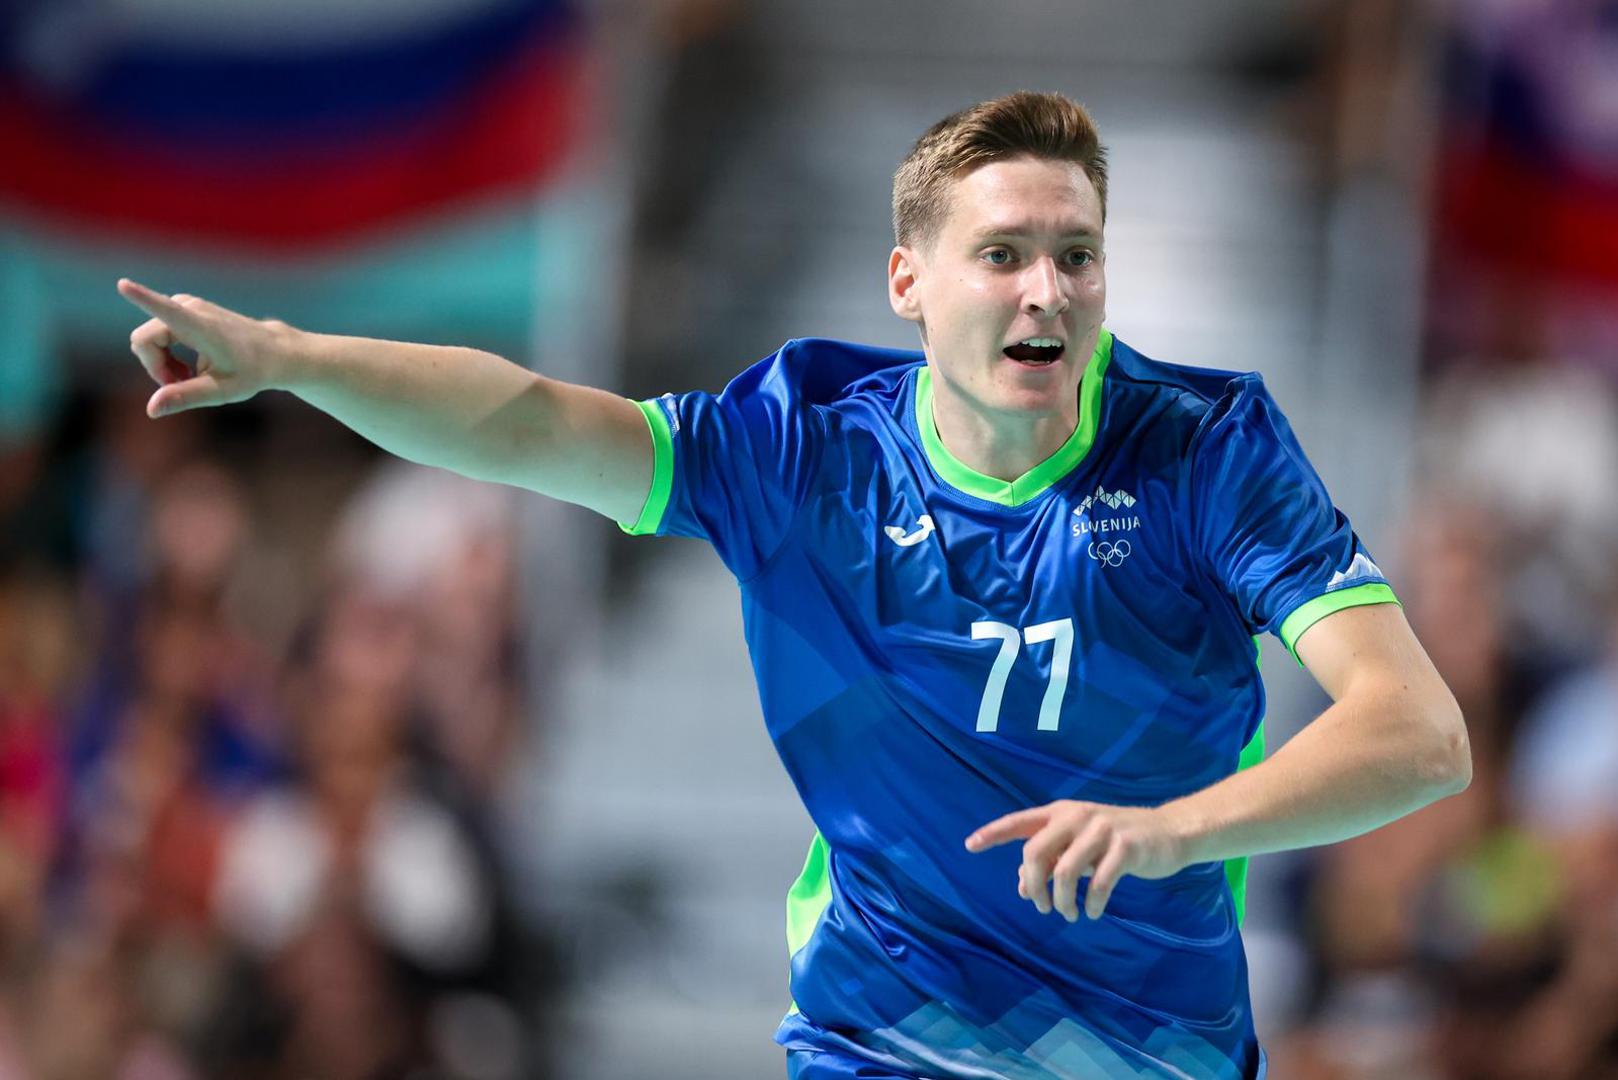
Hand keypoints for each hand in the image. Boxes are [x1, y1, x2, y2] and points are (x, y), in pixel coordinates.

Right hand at [118, 278, 294, 417]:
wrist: (273, 352)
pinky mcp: (183, 306)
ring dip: (161, 363)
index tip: (123, 284)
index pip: (166, 311)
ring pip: (147, 339)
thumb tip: (151, 409)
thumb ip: (185, 397)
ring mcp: (186, 304)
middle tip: (182, 385)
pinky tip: (188, 368)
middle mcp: (190, 308)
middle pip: (144, 341)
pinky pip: (155, 334)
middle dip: (155, 368)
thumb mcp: (221, 391)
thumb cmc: (251, 372)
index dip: (142, 299)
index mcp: (202, 327)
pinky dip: (165, 355)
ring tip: (190, 376)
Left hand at [965, 800, 1191, 921]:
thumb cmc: (1116, 841)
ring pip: (1064, 871)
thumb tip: (1022, 888)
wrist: (1168, 832)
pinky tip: (1094, 912)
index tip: (969, 845)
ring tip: (1069, 913)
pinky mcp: (1126, 847)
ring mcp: (1102, 830)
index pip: (1019, 822)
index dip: (993, 833)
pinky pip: (1100, 882)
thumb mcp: (1079, 847)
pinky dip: (1093, 903)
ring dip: (1061, 900)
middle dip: (1033, 886)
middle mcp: (1076, 816)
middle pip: (1035, 852)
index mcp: (1060, 813)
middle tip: (1040, 907)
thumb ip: (1051, 862)